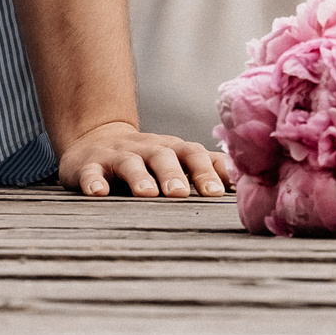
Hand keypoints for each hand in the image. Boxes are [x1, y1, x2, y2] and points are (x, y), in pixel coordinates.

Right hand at [54, 120, 233, 198]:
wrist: (96, 140)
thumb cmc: (149, 159)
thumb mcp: (177, 159)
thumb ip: (208, 168)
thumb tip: (248, 186)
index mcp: (172, 149)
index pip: (194, 154)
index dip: (208, 171)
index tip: (221, 193)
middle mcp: (147, 148)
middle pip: (164, 156)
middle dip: (175, 174)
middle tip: (183, 194)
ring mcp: (117, 155)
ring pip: (130, 162)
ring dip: (139, 177)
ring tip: (148, 194)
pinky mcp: (88, 164)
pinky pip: (90, 172)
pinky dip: (93, 182)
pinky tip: (98, 194)